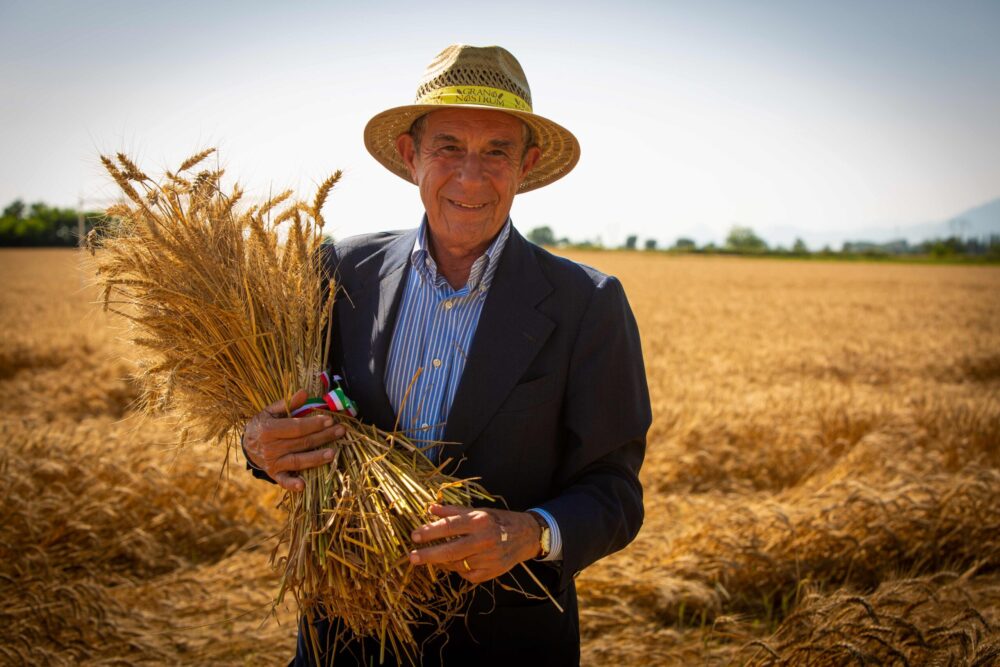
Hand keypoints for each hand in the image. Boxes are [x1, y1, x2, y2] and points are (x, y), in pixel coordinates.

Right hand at [243, 389, 345, 491]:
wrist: (246, 445)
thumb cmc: (262, 425)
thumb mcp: (270, 411)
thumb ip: (287, 403)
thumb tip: (304, 392)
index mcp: (269, 430)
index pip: (297, 427)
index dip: (314, 424)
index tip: (330, 420)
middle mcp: (270, 447)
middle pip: (302, 443)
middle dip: (323, 437)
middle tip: (340, 431)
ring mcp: (272, 462)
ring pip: (298, 461)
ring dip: (316, 458)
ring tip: (333, 453)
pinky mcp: (274, 474)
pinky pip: (283, 481)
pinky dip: (292, 484)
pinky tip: (303, 485)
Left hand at [408, 504, 541, 582]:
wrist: (525, 536)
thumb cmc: (497, 521)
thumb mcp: (478, 511)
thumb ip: (453, 511)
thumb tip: (430, 508)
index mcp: (480, 521)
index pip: (450, 526)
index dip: (430, 531)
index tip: (414, 536)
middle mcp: (485, 540)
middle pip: (451, 551)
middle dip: (429, 555)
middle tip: (412, 557)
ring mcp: (488, 559)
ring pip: (457, 564)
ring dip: (442, 561)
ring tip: (433, 557)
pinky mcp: (490, 573)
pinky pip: (466, 574)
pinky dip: (457, 568)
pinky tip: (456, 562)